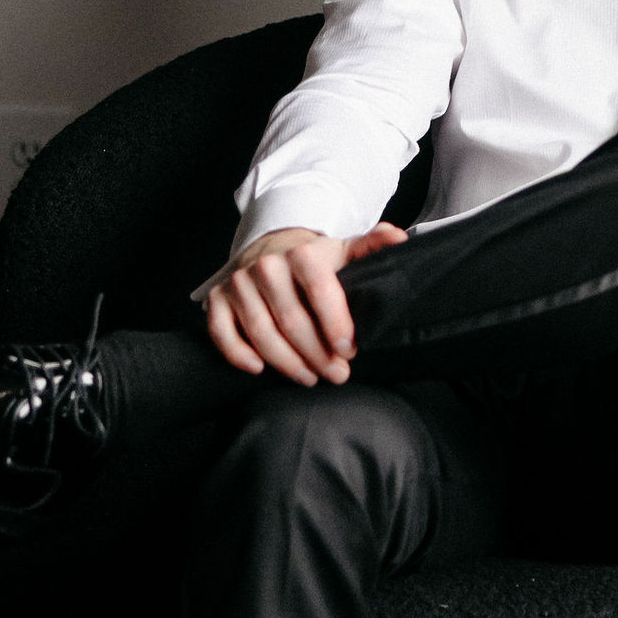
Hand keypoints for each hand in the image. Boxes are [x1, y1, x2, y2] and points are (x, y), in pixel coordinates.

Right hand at [204, 222, 409, 381]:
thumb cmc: (314, 262)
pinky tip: (258, 369)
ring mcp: (239, 282)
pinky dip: (238, 354)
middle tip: (337, 376)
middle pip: (291, 320)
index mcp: (302, 254)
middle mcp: (267, 266)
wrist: (269, 250)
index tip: (349, 352)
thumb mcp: (345, 251)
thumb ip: (372, 246)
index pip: (321, 292)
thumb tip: (400, 238)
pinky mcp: (218, 298)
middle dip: (316, 354)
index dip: (336, 325)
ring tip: (309, 378)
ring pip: (260, 331)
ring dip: (286, 362)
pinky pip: (221, 332)